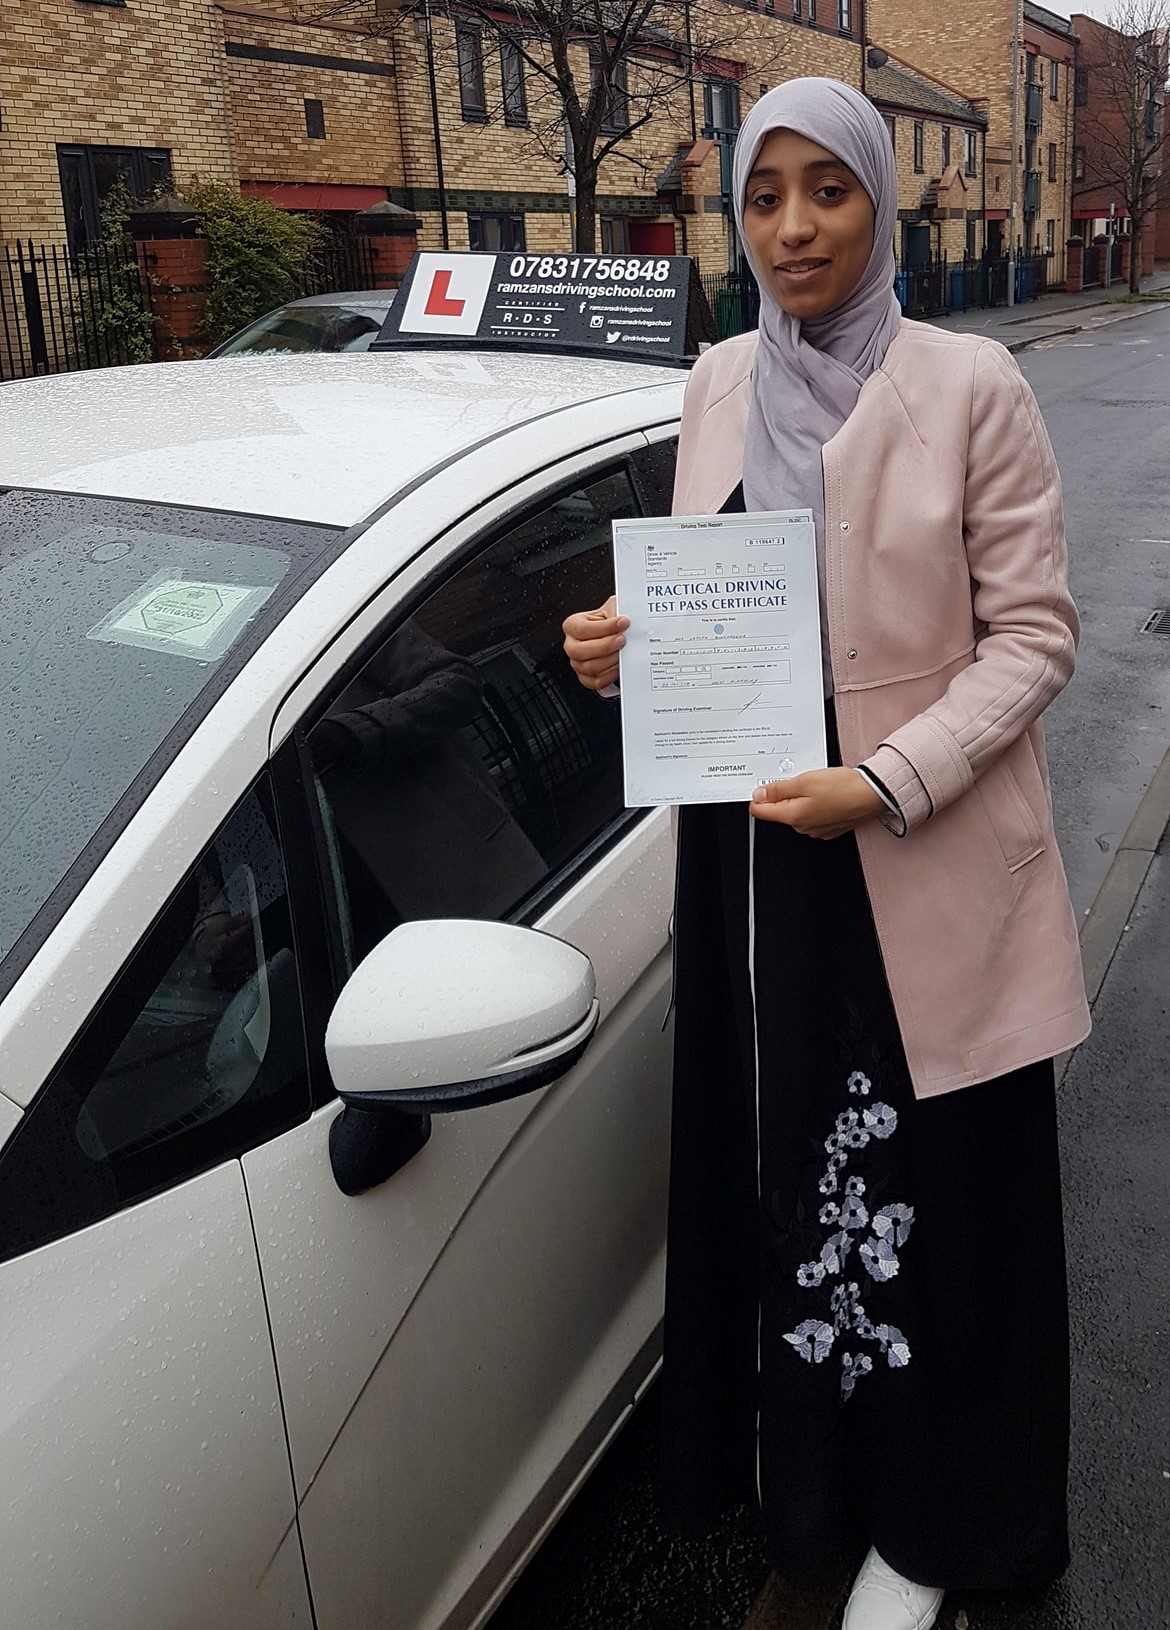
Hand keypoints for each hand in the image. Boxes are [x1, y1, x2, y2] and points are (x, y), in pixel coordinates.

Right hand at [562, 596, 628, 690]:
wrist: (614, 634)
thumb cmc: (610, 621)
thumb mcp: (611, 608)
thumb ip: (615, 610)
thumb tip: (624, 618)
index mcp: (572, 625)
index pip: (582, 629)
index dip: (604, 627)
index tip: (623, 623)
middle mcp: (571, 645)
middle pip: (580, 651)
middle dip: (605, 646)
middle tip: (622, 640)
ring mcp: (577, 663)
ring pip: (590, 667)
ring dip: (610, 660)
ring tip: (623, 652)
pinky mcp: (587, 678)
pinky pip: (597, 682)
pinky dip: (610, 675)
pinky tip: (619, 664)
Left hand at [750, 768, 884, 840]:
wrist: (873, 794)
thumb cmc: (844, 788)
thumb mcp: (805, 781)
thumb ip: (778, 789)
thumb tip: (759, 794)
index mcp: (793, 817)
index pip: (761, 811)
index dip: (759, 796)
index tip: (763, 786)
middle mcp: (803, 827)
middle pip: (780, 810)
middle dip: (783, 794)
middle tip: (799, 780)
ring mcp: (816, 829)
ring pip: (797, 811)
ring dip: (801, 798)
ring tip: (817, 785)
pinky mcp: (829, 827)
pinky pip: (813, 815)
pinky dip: (815, 803)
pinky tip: (826, 793)